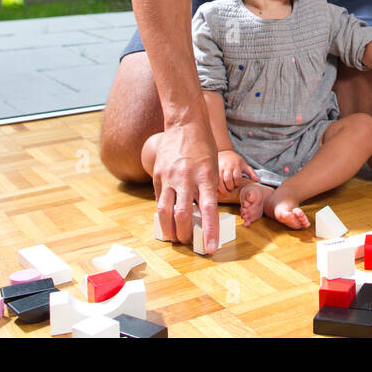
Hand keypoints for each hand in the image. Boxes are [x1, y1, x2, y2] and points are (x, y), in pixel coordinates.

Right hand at [152, 103, 220, 252]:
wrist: (186, 124)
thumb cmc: (204, 148)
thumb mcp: (213, 168)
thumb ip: (207, 191)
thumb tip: (202, 215)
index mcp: (205, 177)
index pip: (209, 210)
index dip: (210, 231)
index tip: (212, 247)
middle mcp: (186, 178)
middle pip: (183, 215)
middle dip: (185, 235)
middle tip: (190, 241)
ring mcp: (170, 177)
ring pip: (165, 211)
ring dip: (169, 229)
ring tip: (174, 237)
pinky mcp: (158, 175)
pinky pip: (159, 199)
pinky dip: (163, 212)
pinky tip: (166, 219)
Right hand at [217, 149, 256, 192]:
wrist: (224, 153)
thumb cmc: (236, 161)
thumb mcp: (244, 165)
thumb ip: (251, 172)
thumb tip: (258, 180)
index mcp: (236, 166)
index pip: (237, 177)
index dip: (237, 183)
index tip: (237, 184)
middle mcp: (227, 167)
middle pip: (228, 180)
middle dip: (230, 187)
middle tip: (231, 189)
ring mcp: (219, 170)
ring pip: (219, 182)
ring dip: (223, 189)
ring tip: (226, 191)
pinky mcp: (214, 172)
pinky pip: (214, 182)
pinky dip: (216, 188)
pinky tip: (219, 190)